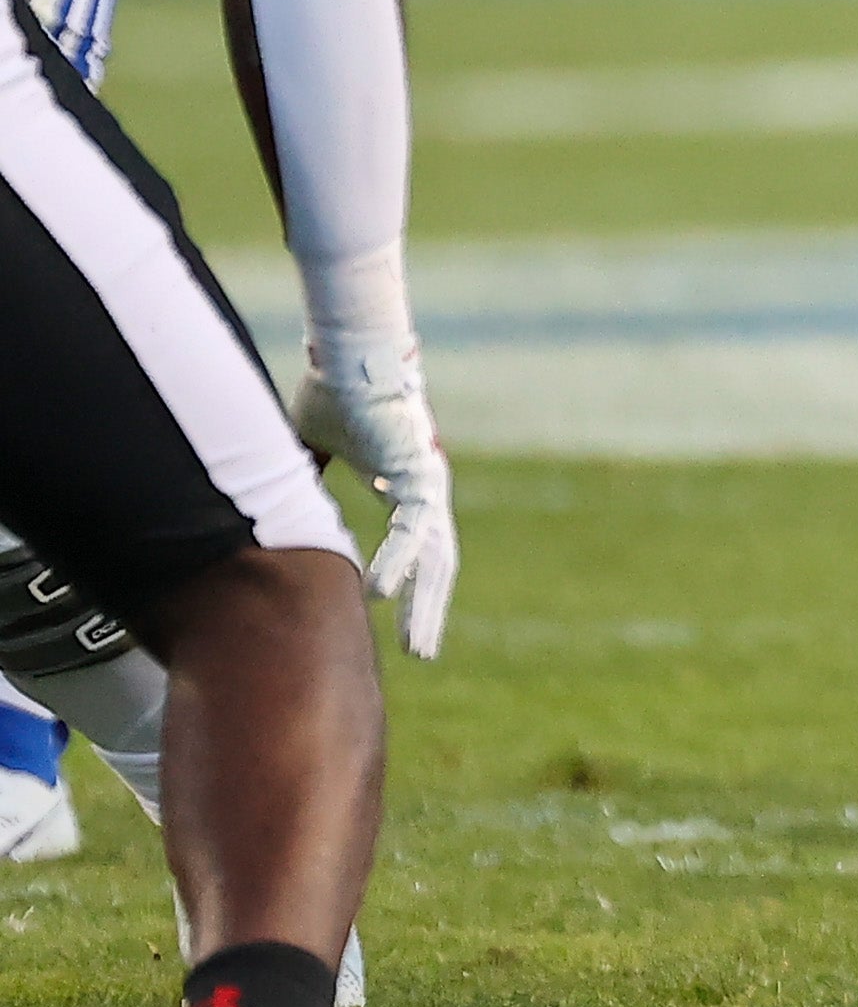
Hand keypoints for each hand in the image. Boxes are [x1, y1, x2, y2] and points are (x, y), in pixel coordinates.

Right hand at [294, 320, 456, 658]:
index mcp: (407, 488)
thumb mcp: (312, 449)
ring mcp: (428, 484)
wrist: (347, 354)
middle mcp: (425, 491)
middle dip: (427, 610)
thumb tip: (273, 502)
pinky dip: (398, 561)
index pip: (418, 549)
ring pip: (435, 557)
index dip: (411, 585)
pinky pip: (413, 528)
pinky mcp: (421, 474)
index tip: (395, 618)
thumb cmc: (334, 391)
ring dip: (423, 603)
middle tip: (422, 652)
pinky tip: (382, 594)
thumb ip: (304, 479)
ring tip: (418, 646)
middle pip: (435, 565)